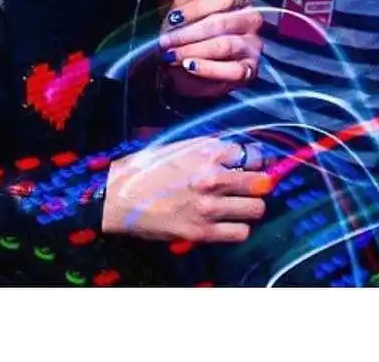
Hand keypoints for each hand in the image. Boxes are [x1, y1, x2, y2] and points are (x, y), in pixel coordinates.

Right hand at [101, 136, 270, 242]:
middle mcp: (211, 178)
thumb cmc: (143, 168)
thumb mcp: (174, 146)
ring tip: (239, 206)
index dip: (255, 159)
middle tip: (251, 187)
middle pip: (260, 182)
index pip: (250, 154)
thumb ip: (205, 148)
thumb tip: (233, 151)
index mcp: (204, 153)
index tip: (253, 164)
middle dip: (259, 184)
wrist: (118, 198)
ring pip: (256, 209)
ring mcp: (209, 207)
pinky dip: (238, 228)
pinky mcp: (203, 232)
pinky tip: (228, 222)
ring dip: (250, 207)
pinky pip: (241, 232)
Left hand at [160, 0, 262, 97]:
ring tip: (172, 55)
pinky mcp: (249, 71)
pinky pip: (234, 70)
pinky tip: (190, 66)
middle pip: (223, 22)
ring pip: (226, 45)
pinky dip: (209, 69)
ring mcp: (253, 46)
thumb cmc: (186, 26)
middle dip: (190, 32)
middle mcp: (251, 20)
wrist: (183, 61)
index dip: (196, 8)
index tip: (172, 19)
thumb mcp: (187, 2)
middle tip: (166, 41)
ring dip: (194, 50)